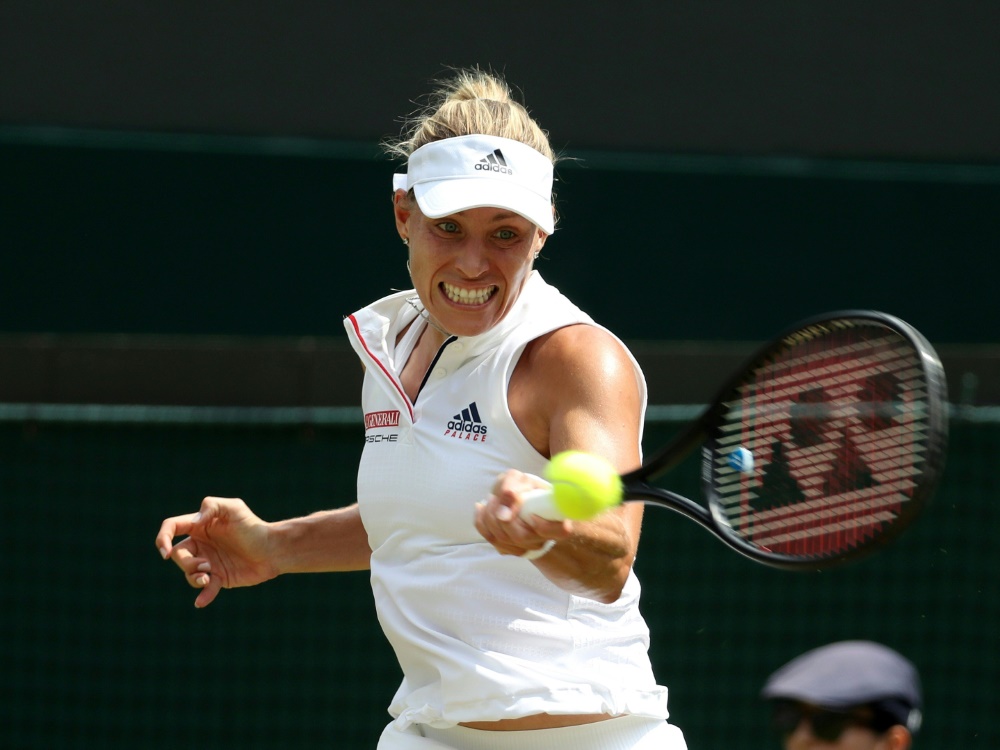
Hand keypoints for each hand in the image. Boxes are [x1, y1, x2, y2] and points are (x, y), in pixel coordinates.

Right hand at [155, 497, 278, 607]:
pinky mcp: (218, 578)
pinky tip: (201, 602)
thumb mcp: (234, 508)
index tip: (166, 552)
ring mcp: (208, 562)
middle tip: (206, 565)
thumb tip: (194, 520)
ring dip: (194, 577)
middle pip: (178, 554)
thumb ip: (212, 506)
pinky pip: (204, 590)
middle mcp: (201, 544)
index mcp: (200, 525)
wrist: (273, 549)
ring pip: (188, 573)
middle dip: (186, 562)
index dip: (162, 538)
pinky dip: (202, 596)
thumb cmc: (253, 526)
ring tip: (209, 577)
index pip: (172, 528)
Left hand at [474, 470, 571, 558]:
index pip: (561, 532)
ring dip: (490, 515)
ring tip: (491, 498)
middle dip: (502, 516)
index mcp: (557, 521)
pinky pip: (490, 538)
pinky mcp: (507, 548)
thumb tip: (507, 496)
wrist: (519, 498)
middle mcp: (542, 539)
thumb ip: (514, 485)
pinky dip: (481, 521)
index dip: (543, 525)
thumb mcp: (522, 480)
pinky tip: (481, 507)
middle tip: (497, 497)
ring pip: (502, 539)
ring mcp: (524, 547)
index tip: (531, 512)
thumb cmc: (525, 488)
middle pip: (521, 537)